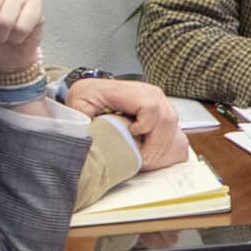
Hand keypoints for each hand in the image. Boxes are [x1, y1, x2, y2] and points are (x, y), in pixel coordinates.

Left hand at [66, 77, 187, 168]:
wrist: (91, 92)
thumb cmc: (85, 99)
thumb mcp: (78, 105)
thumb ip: (85, 118)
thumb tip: (95, 135)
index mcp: (125, 89)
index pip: (149, 106)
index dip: (145, 125)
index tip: (131, 135)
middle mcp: (146, 91)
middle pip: (165, 117)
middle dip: (156, 144)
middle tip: (142, 160)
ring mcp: (157, 99)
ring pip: (172, 122)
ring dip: (161, 146)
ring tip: (146, 159)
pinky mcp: (161, 108)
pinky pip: (173, 126)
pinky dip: (165, 143)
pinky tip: (152, 153)